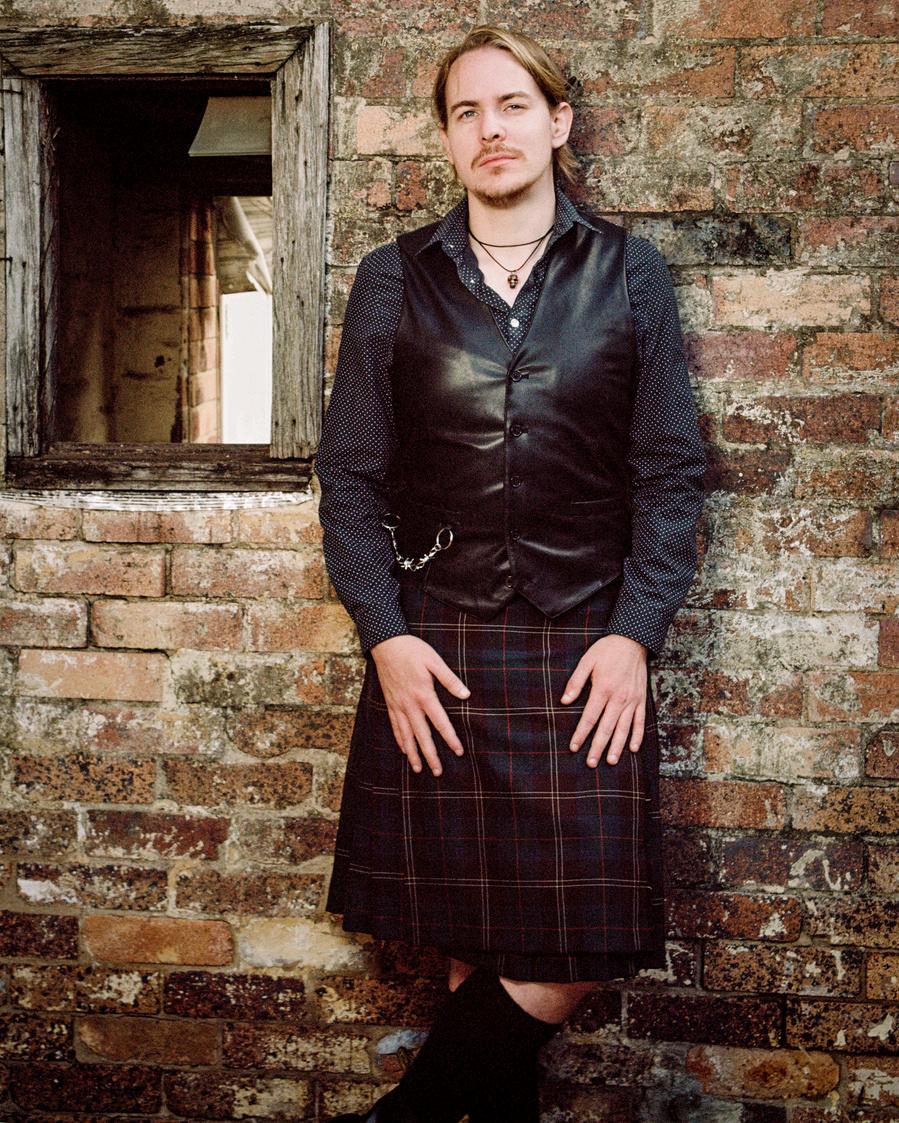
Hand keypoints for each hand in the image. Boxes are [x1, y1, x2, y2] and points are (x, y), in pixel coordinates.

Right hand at [370, 634, 469, 776]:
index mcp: (424, 694)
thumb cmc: (412, 650)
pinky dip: (400, 740)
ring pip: (406, 736)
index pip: (440, 723)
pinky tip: (404, 750)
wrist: (386, 644)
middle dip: (430, 756)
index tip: (458, 752)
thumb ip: (449, 679)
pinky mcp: (390, 703)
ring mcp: (398, 705)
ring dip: (413, 754)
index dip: (450, 739)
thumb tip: (466, 695)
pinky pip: (395, 726)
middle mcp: (410, 704)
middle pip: (422, 736)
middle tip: (438, 772)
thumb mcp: (434, 661)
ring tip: (418, 769)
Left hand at [561, 634, 647, 766]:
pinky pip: (640, 722)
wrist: (633, 641)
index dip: (581, 734)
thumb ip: (576, 682)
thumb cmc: (607, 650)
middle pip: (607, 728)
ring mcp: (632, 700)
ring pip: (624, 729)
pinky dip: (637, 736)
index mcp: (603, 689)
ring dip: (617, 747)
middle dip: (597, 747)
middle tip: (591, 763)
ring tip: (610, 761)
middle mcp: (619, 698)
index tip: (574, 747)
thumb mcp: (587, 661)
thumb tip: (564, 701)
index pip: (590, 718)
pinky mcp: (642, 700)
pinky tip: (632, 749)